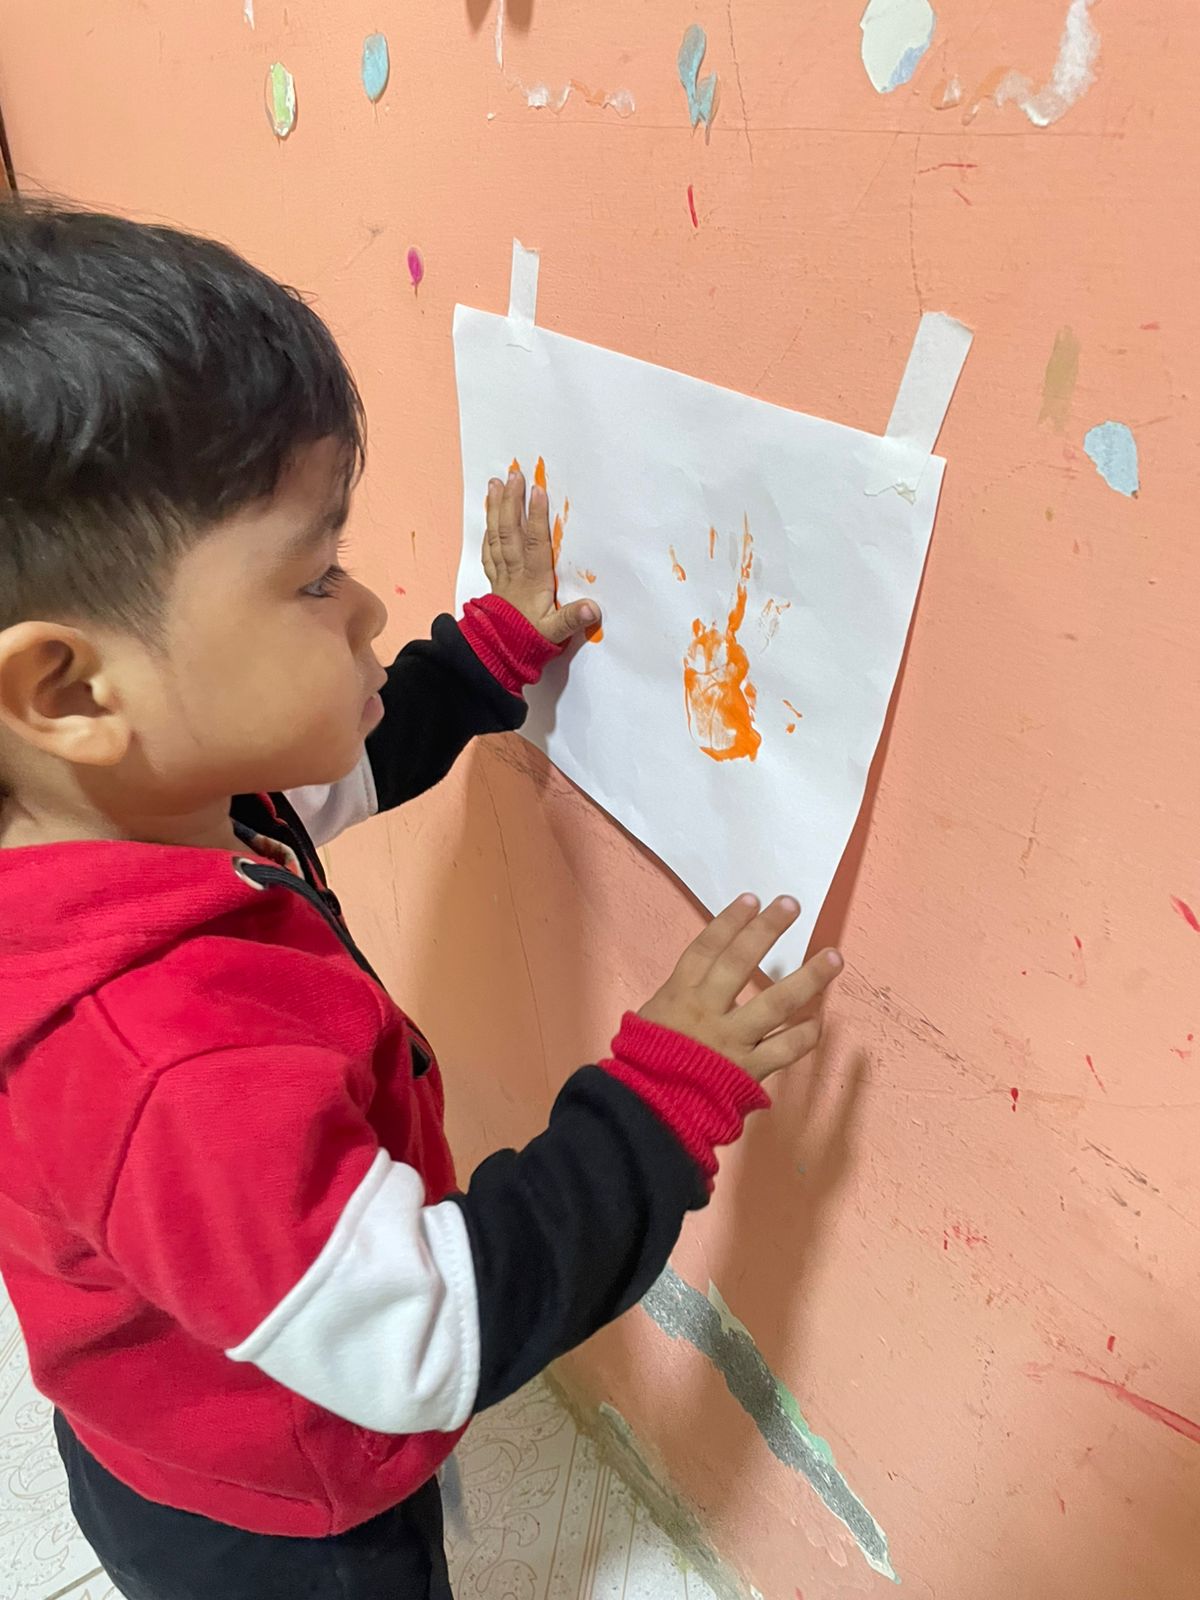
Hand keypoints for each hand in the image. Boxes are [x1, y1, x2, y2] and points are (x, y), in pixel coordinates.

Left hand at [481, 467, 600, 645]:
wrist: (498, 655)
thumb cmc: (529, 642)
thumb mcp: (555, 633)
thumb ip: (572, 619)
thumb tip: (592, 609)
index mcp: (533, 581)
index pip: (534, 543)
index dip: (535, 516)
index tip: (537, 490)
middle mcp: (515, 573)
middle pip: (511, 532)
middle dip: (512, 502)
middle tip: (513, 474)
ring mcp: (502, 575)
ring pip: (497, 536)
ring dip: (496, 509)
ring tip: (496, 484)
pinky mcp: (494, 581)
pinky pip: (489, 551)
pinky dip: (488, 532)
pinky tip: (489, 517)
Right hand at [638, 895, 841, 1083]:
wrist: (649, 1107)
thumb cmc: (646, 1061)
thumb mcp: (653, 1017)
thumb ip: (680, 996)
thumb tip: (705, 975)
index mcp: (680, 995)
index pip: (707, 949)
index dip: (730, 922)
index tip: (752, 899)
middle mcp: (708, 1011)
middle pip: (740, 963)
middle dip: (767, 931)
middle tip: (791, 906)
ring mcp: (732, 1040)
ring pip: (776, 1004)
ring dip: (808, 979)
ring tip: (833, 957)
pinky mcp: (748, 1070)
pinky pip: (784, 1050)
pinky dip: (804, 1035)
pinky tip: (819, 1020)